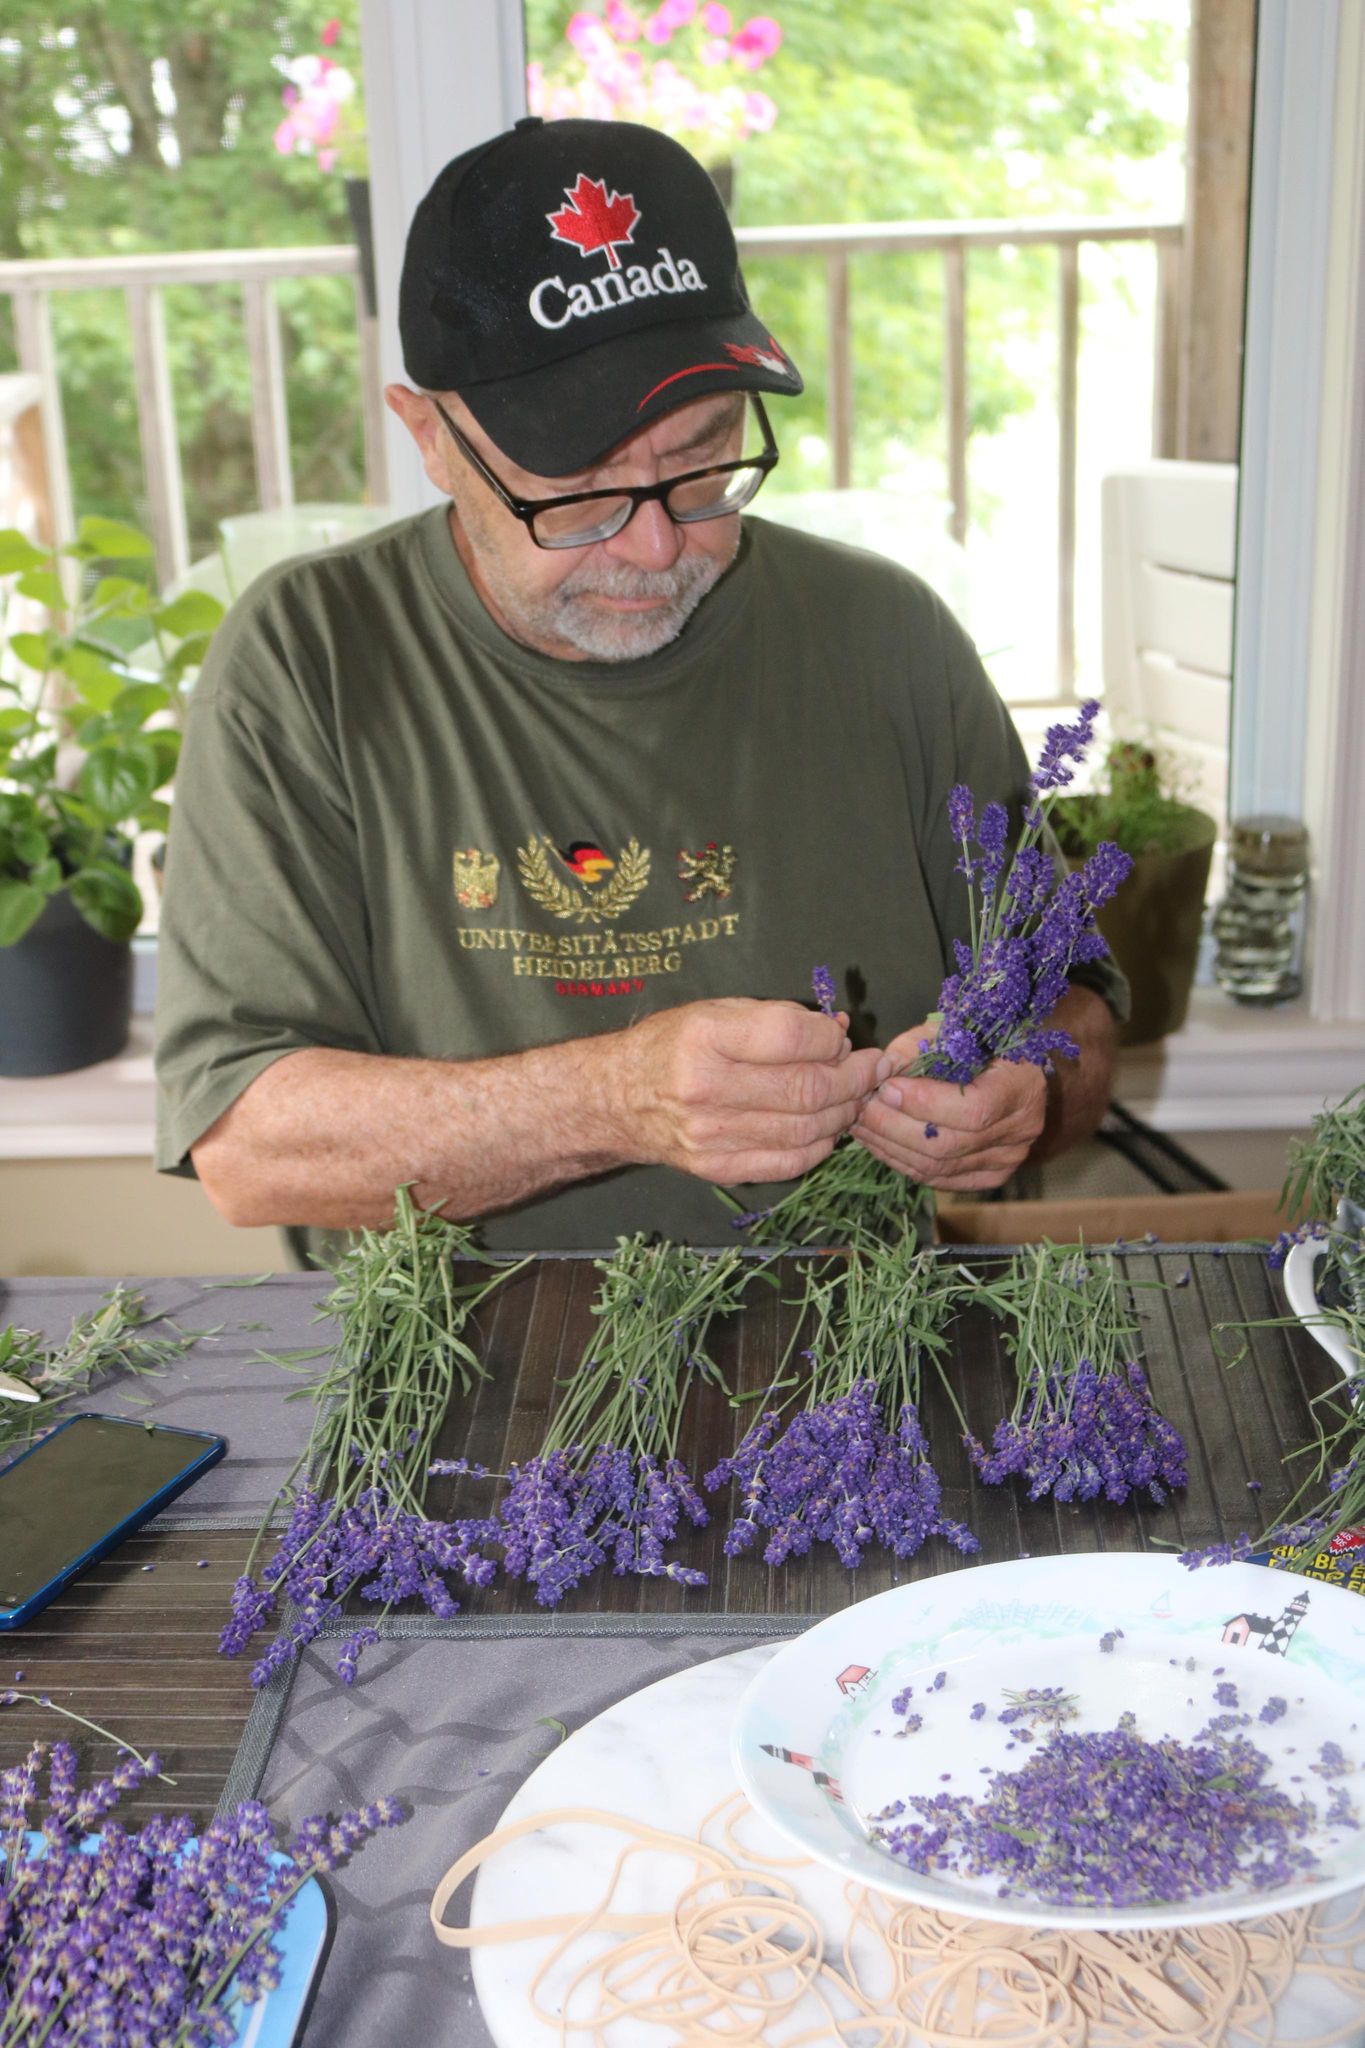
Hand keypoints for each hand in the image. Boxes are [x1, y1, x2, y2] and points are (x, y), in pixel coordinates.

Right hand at [611, 997, 890, 1184]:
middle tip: (871, 1069)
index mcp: (704, 1037)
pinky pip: (789, 1162)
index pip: (791, 1037)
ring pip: (806, 1129)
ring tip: (854, 1096)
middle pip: (806, 1089)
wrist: (617, 1100)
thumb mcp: (715, 1012)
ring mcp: (711, 1136)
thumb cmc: (671, 1046)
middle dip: (854, 1078)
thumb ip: (777, 1018)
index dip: (831, 1038)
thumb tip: (840, 1030)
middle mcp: (705, 1088)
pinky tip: (827, 1126)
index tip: (843, 1036)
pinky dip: (820, 1144)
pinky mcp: (717, 1168)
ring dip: (844, 1111)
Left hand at [852, 1018, 1046, 1190]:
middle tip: (861, 1107)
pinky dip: (901, 1161)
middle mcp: (1021, 1131)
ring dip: (889, 1146)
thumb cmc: (979, 1042)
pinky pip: (937, 1178)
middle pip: (948, 1145)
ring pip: (937, 1166)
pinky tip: (877, 1142)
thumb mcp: (952, 1030)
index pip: (974, 1110)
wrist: (1010, 1069)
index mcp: (1021, 1087)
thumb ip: (917, 1047)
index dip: (925, 1103)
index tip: (886, 1087)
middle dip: (894, 1127)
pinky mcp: (988, 1177)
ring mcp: (1006, 1160)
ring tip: (859, 1124)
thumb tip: (880, 1069)